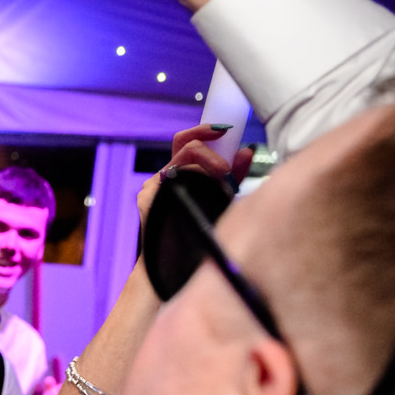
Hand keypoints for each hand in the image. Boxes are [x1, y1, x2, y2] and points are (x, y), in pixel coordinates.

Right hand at [135, 122, 254, 221]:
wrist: (178, 264)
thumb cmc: (199, 231)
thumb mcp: (221, 197)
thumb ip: (234, 175)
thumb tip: (247, 151)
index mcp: (179, 171)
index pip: (188, 140)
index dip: (204, 130)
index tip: (224, 131)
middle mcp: (163, 175)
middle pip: (183, 143)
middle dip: (207, 149)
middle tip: (224, 169)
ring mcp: (152, 187)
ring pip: (180, 162)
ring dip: (204, 172)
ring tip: (220, 188)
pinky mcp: (147, 200)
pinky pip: (170, 183)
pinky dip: (191, 186)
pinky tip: (199, 198)